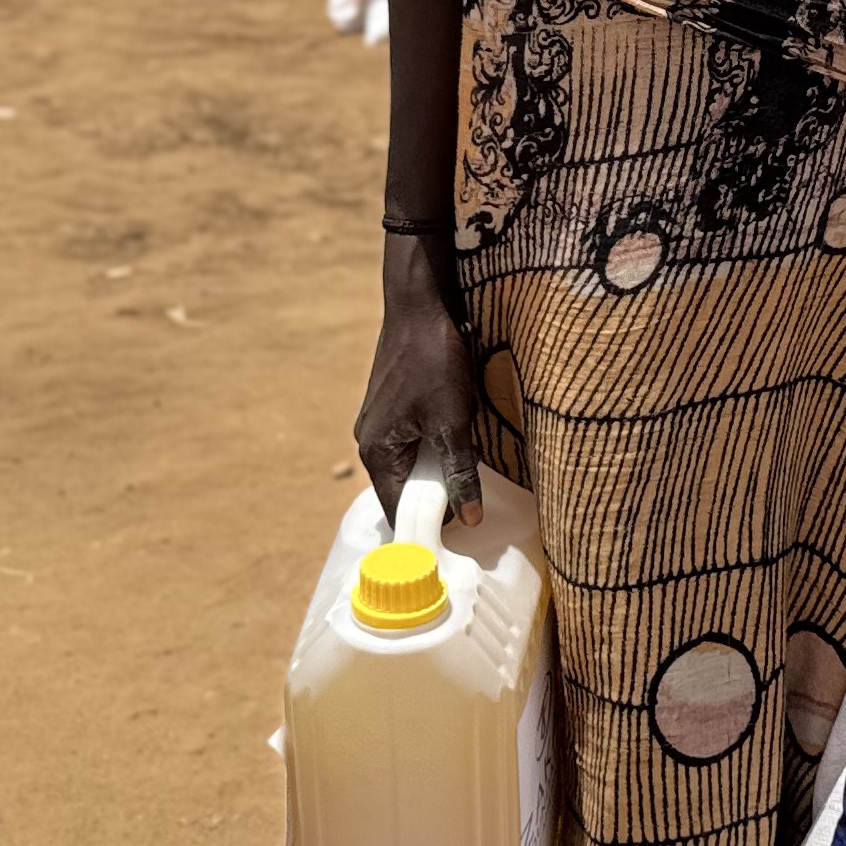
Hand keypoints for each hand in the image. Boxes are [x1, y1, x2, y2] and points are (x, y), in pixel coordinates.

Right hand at [355, 233, 483, 522]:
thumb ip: (460, 471)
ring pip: (411, 464)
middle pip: (404, 489)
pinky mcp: (393, 407)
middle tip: (474, 508)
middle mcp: (371, 441)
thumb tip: (470, 520)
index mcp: (377, 451)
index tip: (458, 540)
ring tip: (470, 474)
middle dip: (437, 499)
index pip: (398, 509)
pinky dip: (435, 449)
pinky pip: (413, 443)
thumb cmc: (433, 360)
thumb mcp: (453, 421)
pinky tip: (460, 442)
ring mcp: (380, 423)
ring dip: (439, 471)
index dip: (427, 527)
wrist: (421, 305)